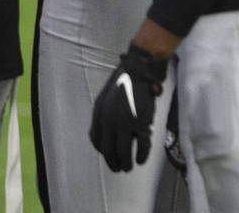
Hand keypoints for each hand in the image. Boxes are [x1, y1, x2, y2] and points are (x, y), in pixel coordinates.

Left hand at [89, 43, 167, 171]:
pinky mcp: (141, 122)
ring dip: (125, 163)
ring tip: (128, 167)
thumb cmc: (123, 81)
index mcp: (99, 113)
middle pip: (108, 150)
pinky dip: (142, 156)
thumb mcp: (106, 97)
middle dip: (112, 163)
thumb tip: (108, 133)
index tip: (109, 155)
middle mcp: (109, 120)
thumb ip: (104, 114)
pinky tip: (141, 160)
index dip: (102, 151)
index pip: (96, 140)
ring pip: (123, 152)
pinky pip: (142, 145)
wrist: (139, 70)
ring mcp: (125, 122)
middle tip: (118, 168)